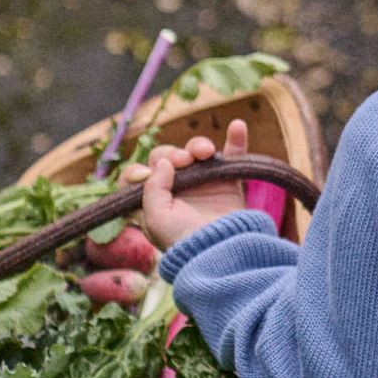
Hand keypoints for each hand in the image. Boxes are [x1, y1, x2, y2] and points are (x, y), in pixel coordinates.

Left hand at [120, 119, 248, 248]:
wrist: (220, 251)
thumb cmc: (184, 240)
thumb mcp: (155, 218)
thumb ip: (152, 188)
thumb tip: (164, 163)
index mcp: (155, 201)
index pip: (140, 175)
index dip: (140, 170)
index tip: (145, 174)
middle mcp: (178, 190)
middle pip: (169, 157)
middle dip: (173, 154)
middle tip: (183, 162)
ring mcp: (204, 185)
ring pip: (196, 153)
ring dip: (198, 146)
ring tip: (205, 152)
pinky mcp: (228, 184)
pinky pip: (232, 155)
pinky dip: (236, 139)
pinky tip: (237, 126)